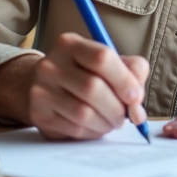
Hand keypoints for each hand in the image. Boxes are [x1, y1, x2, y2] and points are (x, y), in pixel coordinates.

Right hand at [0, 33, 149, 140]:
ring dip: (106, 123)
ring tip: (112, 122)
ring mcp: (41, 90)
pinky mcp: (40, 115)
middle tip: (126, 116)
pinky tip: (96, 126)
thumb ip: (132, 72)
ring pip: (83, 113)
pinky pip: (74, 129)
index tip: (136, 97)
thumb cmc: (84, 72)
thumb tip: (137, 103)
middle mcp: (51, 64)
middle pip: (92, 88)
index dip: (124, 80)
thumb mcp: (108, 62)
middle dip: (117, 108)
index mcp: (70, 44)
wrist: (43, 85)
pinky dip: (93, 132)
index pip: (101, 58)